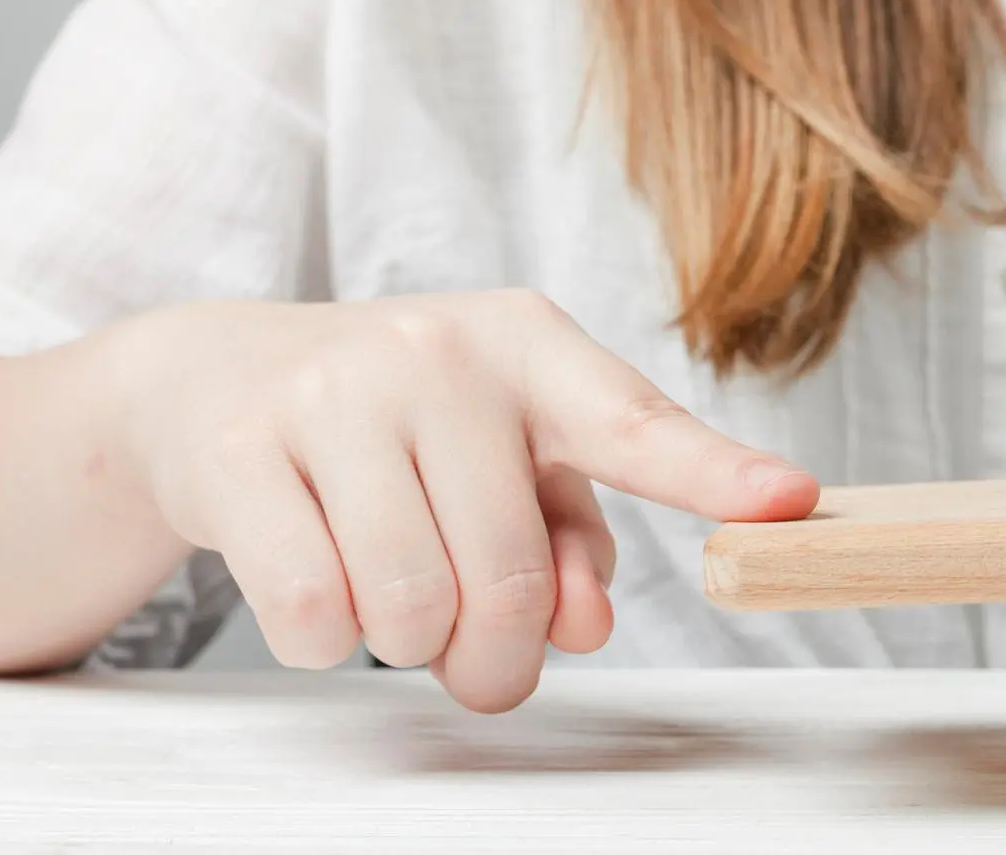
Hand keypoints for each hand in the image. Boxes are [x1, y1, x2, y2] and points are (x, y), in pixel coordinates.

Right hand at [95, 290, 816, 710]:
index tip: (790, 502)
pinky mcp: (238, 450)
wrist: (215, 378)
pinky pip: (313, 613)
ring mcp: (332, 393)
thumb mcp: (502, 454)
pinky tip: (319, 582)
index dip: (716, 474)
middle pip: (508, 575)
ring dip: (408, 644)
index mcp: (528, 345)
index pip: (636, 423)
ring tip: (393, 597)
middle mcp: (437, 351)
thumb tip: (587, 625)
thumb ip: (569, 534)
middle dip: (497, 653)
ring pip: (409, 605)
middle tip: (480, 659)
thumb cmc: (399, 427)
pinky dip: (325, 639)